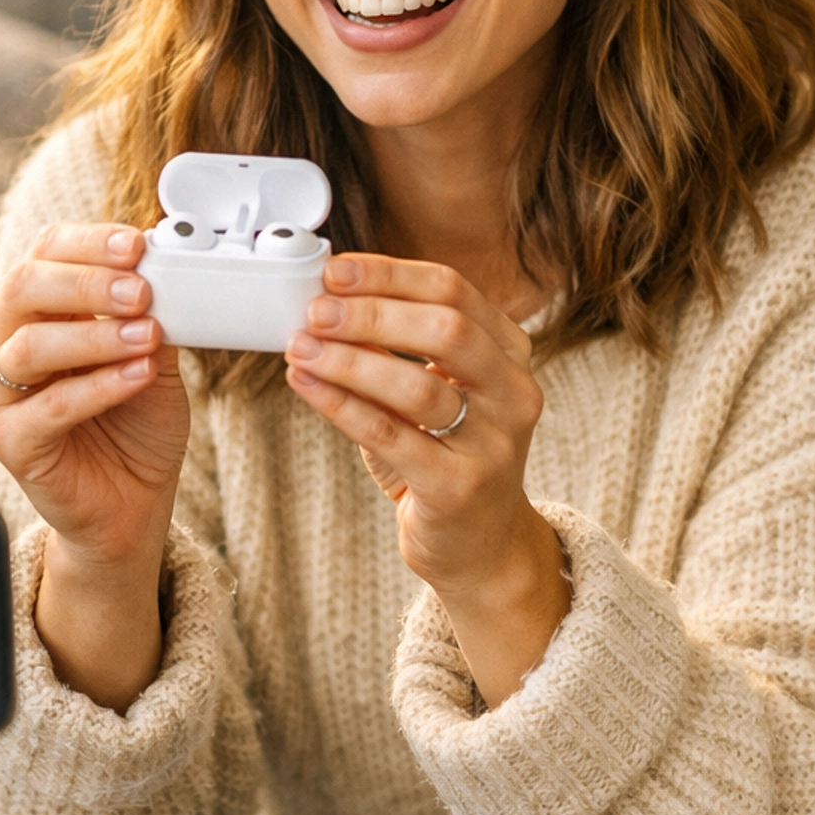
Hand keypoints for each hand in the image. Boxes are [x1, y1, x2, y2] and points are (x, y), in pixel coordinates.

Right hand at [0, 224, 189, 708]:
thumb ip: (150, 312)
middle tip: (142, 290)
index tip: (138, 244)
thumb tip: (165, 266)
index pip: (45, 251)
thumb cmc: (134, 421)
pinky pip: (47, 408)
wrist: (132, 501)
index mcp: (32, 307)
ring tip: (147, 336)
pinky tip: (137, 377)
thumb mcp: (153, 353)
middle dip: (88, 283)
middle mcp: (0, 342)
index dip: (89, 243)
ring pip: (29, 346)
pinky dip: (96, 387)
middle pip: (25, 287)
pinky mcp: (7, 442)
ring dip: (95, 335)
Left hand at [283, 255, 569, 705]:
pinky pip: (391, 436)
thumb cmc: (446, 456)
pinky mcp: (460, 487)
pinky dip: (341, 404)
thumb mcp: (436, 390)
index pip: (453, 289)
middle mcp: (513, 393)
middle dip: (372, 311)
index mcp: (510, 354)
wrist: (480, 544)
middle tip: (316, 309)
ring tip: (301, 347)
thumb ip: (399, 344)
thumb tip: (329, 296)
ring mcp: (493, 443)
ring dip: (350, 359)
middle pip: (447, 328)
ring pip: (419, 386)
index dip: (389, 274)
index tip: (335, 270)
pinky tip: (306, 384)